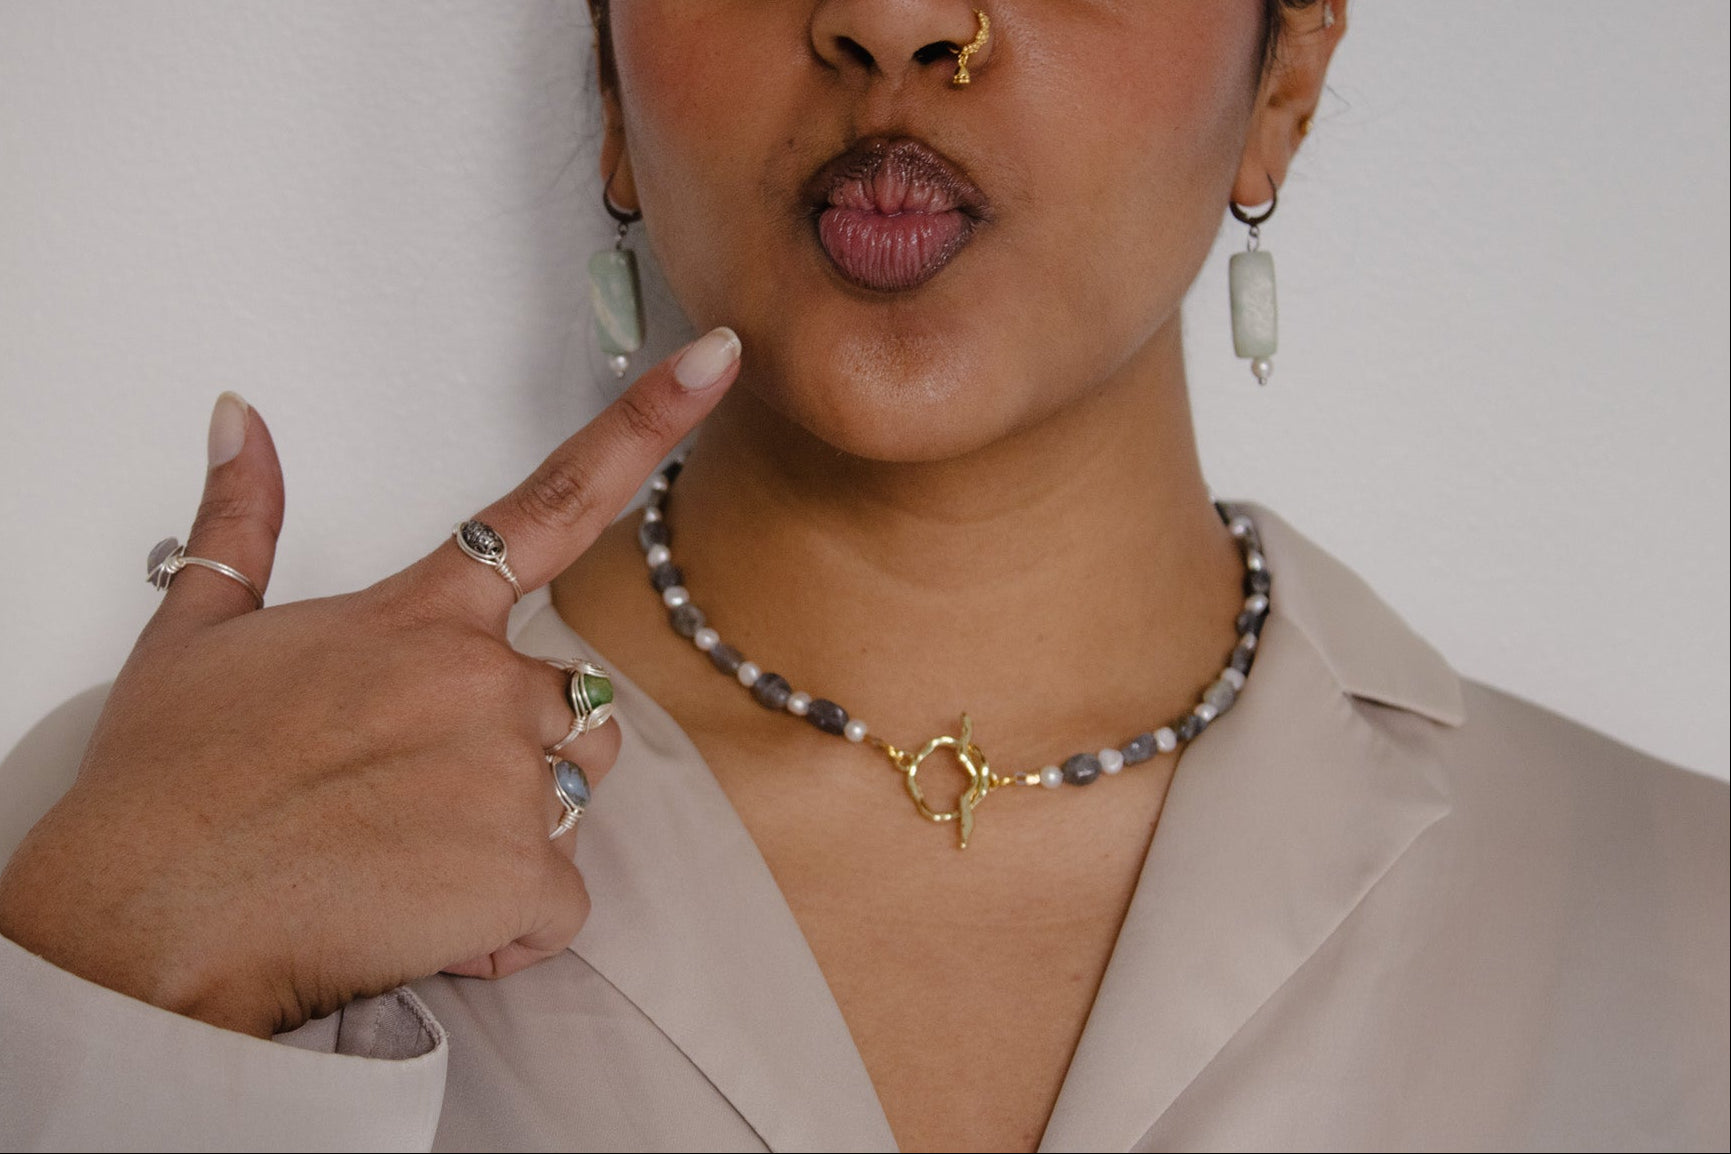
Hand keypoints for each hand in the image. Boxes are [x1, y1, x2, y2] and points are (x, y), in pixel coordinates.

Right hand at [0, 328, 742, 1037]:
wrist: (142, 922)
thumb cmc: (167, 787)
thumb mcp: (194, 634)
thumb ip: (244, 521)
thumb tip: (245, 421)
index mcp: (424, 613)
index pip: (559, 499)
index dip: (649, 422)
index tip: (719, 359)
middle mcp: (486, 680)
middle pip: (577, 698)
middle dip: (518, 745)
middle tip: (406, 789)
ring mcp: (511, 775)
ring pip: (577, 792)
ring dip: (518, 827)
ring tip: (406, 852)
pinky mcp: (521, 874)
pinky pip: (562, 903)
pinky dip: (506, 925)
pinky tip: (421, 921)